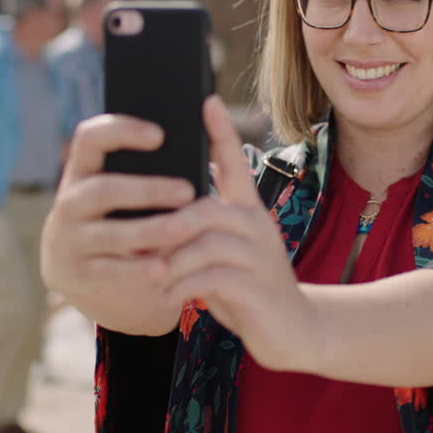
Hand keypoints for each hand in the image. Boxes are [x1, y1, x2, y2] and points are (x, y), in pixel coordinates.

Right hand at [39, 114, 197, 334]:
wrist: (80, 273)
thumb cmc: (118, 219)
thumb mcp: (120, 195)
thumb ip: (146, 172)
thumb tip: (196, 143)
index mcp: (82, 172)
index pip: (90, 137)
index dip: (121, 130)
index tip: (159, 134)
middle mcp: (70, 202)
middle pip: (104, 190)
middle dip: (148, 190)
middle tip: (187, 191)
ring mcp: (69, 240)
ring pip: (109, 233)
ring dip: (150, 230)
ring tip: (184, 230)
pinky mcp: (75, 275)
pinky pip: (108, 270)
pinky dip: (137, 269)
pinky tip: (165, 267)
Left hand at [144, 96, 316, 372]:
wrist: (296, 332)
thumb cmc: (249, 291)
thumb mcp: (226, 257)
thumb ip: (201, 234)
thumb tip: (159, 215)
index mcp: (249, 212)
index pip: (235, 162)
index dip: (221, 131)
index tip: (206, 99)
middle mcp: (256, 226)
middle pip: (202, 208)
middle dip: (165, 226)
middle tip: (136, 242)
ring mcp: (258, 256)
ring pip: (201, 244)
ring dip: (169, 261)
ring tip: (150, 276)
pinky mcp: (255, 288)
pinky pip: (207, 278)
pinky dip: (181, 287)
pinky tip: (171, 298)